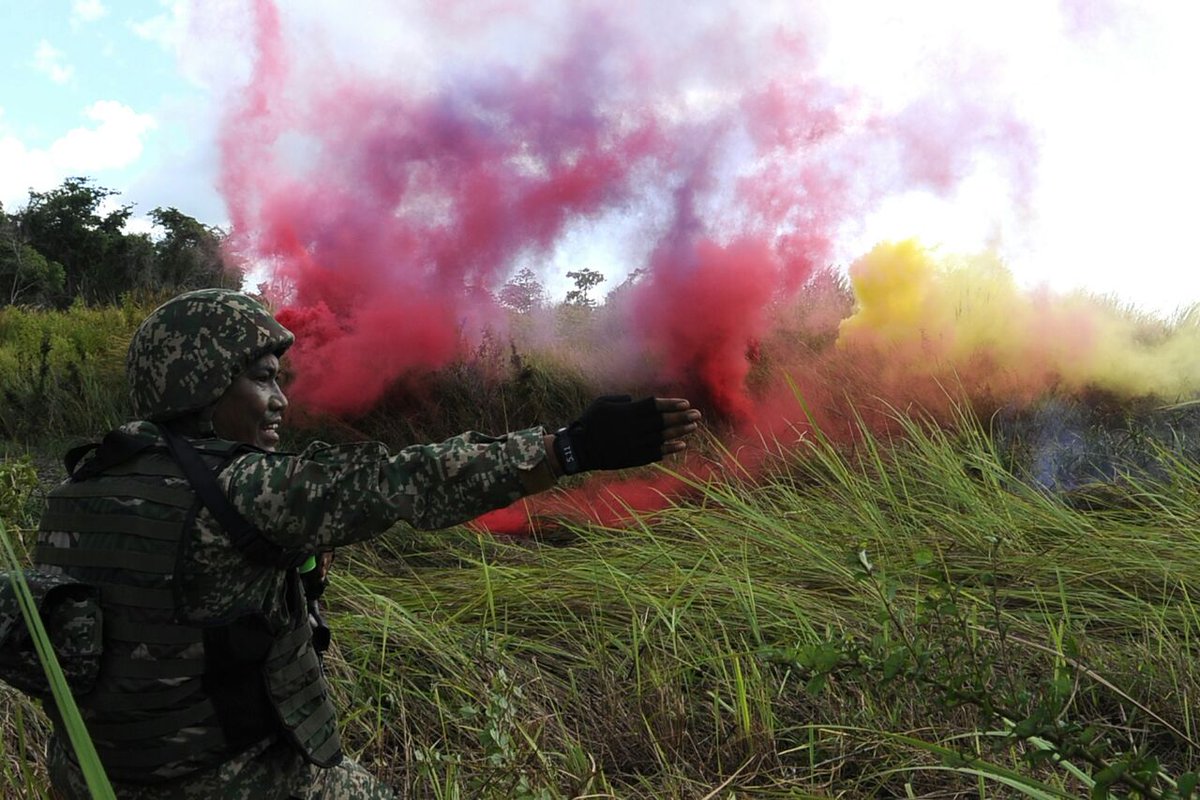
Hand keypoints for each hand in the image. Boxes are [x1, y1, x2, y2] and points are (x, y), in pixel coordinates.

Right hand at [551, 395, 702, 474]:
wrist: (580, 450)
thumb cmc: (589, 422)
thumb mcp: (602, 403)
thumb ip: (621, 400)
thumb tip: (635, 401)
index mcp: (627, 412)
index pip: (655, 406)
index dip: (672, 404)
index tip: (685, 403)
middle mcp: (634, 428)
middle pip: (663, 421)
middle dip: (682, 417)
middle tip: (697, 415)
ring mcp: (635, 444)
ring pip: (663, 437)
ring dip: (680, 431)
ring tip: (693, 427)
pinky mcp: (634, 458)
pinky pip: (657, 452)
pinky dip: (670, 448)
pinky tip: (682, 444)